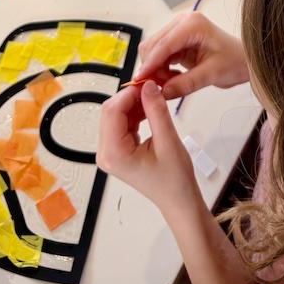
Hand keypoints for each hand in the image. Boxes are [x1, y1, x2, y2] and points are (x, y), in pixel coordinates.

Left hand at [96, 80, 198, 215]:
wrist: (178, 201)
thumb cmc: (175, 178)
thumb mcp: (168, 141)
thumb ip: (156, 111)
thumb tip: (149, 85)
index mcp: (114, 153)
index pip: (113, 111)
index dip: (129, 92)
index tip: (149, 82)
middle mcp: (105, 153)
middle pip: (110, 112)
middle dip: (130, 97)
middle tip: (153, 88)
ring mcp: (109, 153)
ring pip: (115, 116)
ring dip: (133, 104)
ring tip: (154, 99)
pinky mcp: (117, 152)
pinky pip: (120, 124)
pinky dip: (134, 114)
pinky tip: (149, 110)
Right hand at [136, 11, 249, 100]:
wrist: (244, 60)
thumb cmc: (234, 61)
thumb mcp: (212, 74)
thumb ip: (186, 84)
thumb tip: (162, 93)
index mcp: (193, 24)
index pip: (164, 44)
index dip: (150, 63)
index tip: (140, 80)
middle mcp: (182, 22)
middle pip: (152, 44)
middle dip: (151, 67)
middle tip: (159, 88)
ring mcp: (178, 30)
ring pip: (152, 50)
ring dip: (156, 69)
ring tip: (171, 83)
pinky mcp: (177, 40)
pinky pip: (159, 55)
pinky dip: (161, 68)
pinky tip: (172, 78)